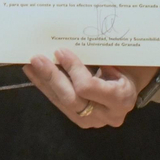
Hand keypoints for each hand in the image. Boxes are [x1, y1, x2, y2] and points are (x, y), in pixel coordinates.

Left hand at [24, 49, 156, 128]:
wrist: (129, 87)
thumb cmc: (125, 68)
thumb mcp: (119, 60)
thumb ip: (99, 55)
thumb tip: (72, 38)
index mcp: (121, 98)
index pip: (88, 87)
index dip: (72, 69)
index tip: (61, 51)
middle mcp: (108, 115)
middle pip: (72, 99)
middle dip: (52, 77)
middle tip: (37, 58)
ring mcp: (93, 121)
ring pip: (62, 103)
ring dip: (44, 82)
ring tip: (30, 64)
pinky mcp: (79, 119)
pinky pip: (59, 104)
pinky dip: (45, 87)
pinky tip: (33, 73)